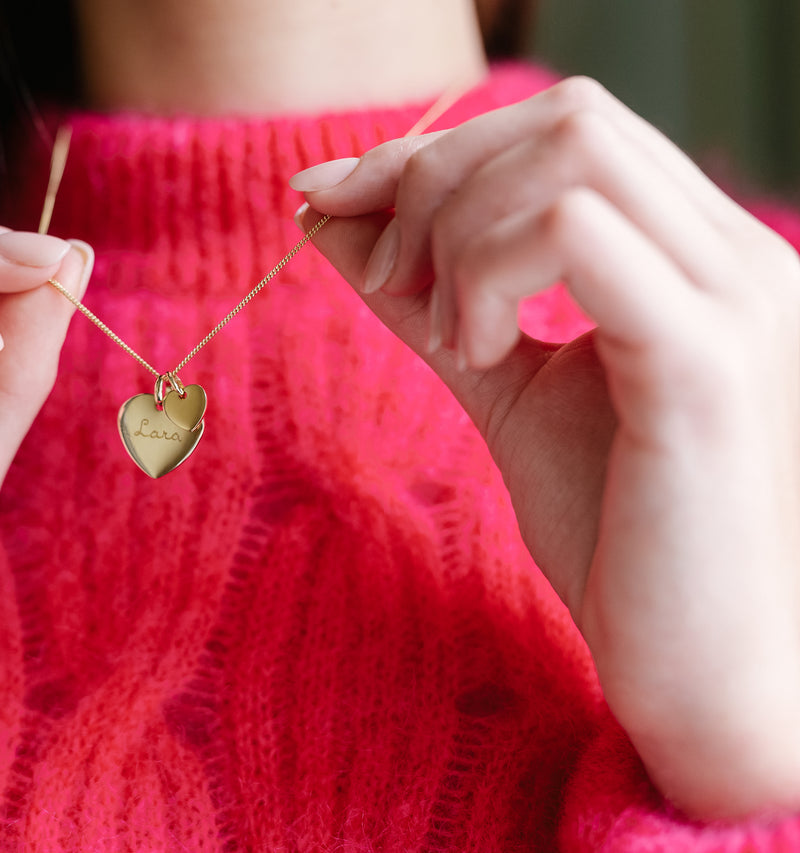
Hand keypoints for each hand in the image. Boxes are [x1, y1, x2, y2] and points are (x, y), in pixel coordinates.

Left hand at [294, 78, 799, 819]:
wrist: (706, 673)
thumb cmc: (619, 534)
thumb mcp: (501, 383)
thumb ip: (426, 295)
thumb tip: (329, 216)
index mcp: (701, 257)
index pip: (566, 128)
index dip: (431, 150)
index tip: (328, 200)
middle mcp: (737, 256)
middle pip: (564, 116)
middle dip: (431, 176)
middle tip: (378, 276)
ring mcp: (735, 301)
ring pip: (568, 153)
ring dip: (457, 229)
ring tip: (447, 338)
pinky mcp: (704, 365)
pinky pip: (571, 234)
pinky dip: (487, 274)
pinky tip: (476, 355)